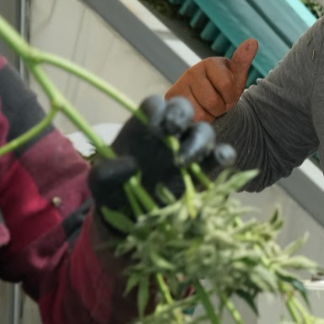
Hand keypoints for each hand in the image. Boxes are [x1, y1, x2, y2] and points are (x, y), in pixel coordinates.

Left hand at [89, 95, 236, 215]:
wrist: (128, 219)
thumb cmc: (113, 192)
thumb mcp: (99, 184)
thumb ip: (105, 173)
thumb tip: (130, 165)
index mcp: (142, 127)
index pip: (154, 104)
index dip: (157, 110)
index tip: (153, 128)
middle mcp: (168, 134)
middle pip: (183, 108)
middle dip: (180, 114)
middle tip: (172, 130)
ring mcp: (188, 150)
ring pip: (204, 131)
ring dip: (198, 141)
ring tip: (183, 162)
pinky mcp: (203, 170)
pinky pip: (219, 156)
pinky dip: (224, 155)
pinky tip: (220, 160)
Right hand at [165, 38, 257, 122]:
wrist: (207, 104)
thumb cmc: (224, 90)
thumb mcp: (236, 78)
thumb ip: (243, 61)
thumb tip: (253, 41)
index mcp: (210, 63)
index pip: (227, 85)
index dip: (231, 97)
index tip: (228, 94)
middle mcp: (192, 71)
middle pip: (213, 101)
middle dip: (220, 108)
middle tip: (217, 103)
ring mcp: (179, 85)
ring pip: (201, 113)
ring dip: (209, 116)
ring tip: (207, 107)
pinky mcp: (171, 100)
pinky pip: (190, 119)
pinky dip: (198, 121)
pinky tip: (197, 112)